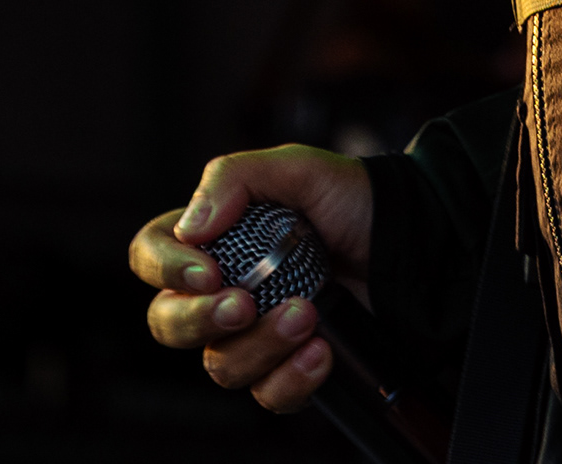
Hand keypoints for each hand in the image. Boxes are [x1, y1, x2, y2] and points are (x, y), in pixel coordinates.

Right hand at [130, 146, 374, 413]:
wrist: (410, 241)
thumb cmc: (351, 200)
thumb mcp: (296, 167)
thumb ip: (234, 178)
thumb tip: (190, 228)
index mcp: (212, 239)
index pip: (151, 255)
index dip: (164, 268)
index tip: (208, 270)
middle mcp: (223, 290)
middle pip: (168, 324)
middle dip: (198, 320)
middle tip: (243, 303)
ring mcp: (254, 334)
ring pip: (221, 364)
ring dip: (261, 344)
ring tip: (307, 313)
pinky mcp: (289, 367)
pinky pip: (269, 394)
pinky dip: (292, 378)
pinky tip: (322, 350)